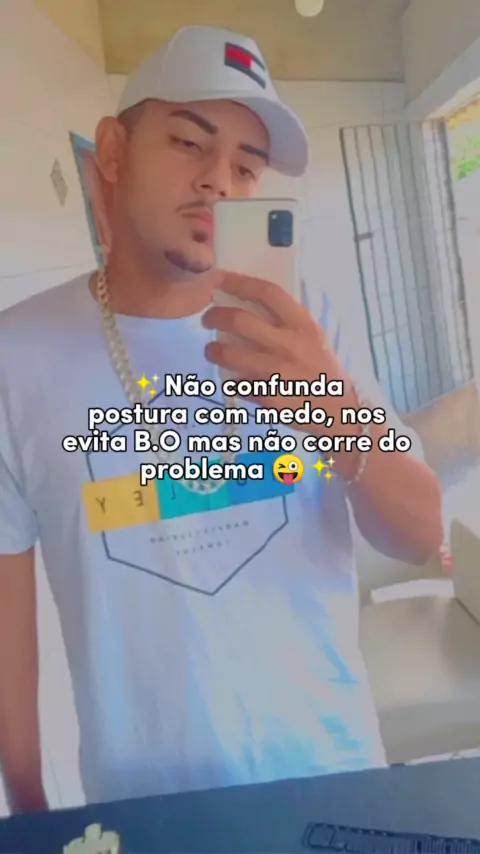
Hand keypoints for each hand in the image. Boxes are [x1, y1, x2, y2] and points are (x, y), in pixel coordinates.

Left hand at [202, 272, 348, 415]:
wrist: (339, 410)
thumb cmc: (322, 369)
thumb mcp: (314, 337)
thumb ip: (288, 321)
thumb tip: (250, 301)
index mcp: (303, 325)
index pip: (268, 293)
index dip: (239, 282)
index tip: (220, 280)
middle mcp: (291, 345)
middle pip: (239, 320)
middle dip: (215, 317)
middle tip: (208, 320)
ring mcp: (279, 373)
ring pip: (230, 354)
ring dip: (213, 351)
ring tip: (212, 351)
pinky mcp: (270, 398)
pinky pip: (238, 385)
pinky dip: (232, 383)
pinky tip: (234, 382)